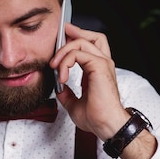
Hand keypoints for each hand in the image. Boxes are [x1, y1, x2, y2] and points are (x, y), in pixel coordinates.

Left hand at [51, 23, 155, 158]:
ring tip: (54, 65)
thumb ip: (66, 93)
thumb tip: (58, 88)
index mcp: (98, 71)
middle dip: (74, 33)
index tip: (61, 39)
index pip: (90, 46)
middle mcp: (102, 64)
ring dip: (63, 51)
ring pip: (82, 42)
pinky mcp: (99, 66)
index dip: (76, 39)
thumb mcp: (74, 104)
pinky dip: (65, 62)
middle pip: (92, 37)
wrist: (105, 125)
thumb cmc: (96, 118)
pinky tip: (61, 76)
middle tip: (60, 36)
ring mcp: (102, 64)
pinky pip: (78, 54)